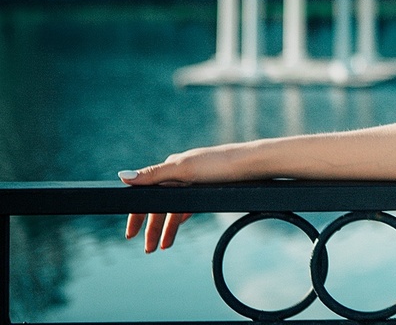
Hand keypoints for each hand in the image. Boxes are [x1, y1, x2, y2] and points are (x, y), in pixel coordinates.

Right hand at [119, 144, 245, 252]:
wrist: (255, 164)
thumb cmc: (220, 164)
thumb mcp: (184, 169)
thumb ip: (154, 175)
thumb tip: (122, 176)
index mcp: (171, 166)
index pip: (146, 194)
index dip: (137, 215)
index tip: (130, 235)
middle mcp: (180, 173)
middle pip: (159, 205)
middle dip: (152, 228)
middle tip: (149, 249)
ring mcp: (194, 181)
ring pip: (174, 208)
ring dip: (167, 228)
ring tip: (164, 247)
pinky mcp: (208, 188)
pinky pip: (189, 205)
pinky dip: (181, 218)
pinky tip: (179, 228)